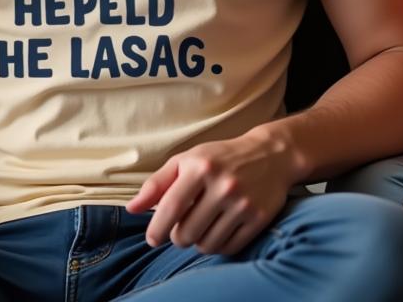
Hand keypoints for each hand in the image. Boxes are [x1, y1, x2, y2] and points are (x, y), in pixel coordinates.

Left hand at [126, 128, 297, 254]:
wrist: (270, 155)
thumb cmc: (219, 158)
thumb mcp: (186, 160)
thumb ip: (157, 183)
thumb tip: (132, 208)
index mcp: (200, 167)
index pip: (171, 207)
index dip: (157, 228)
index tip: (152, 238)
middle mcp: (223, 185)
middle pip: (187, 232)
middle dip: (179, 236)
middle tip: (182, 227)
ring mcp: (242, 204)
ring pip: (207, 244)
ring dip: (198, 242)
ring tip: (201, 226)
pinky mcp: (258, 219)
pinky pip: (229, 248)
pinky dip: (218, 245)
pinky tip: (217, 231)